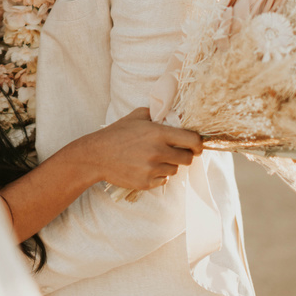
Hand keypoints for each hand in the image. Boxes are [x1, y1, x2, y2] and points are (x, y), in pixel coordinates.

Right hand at [81, 108, 202, 190]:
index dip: (198, 144)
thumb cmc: (117, 133)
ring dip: (169, 164)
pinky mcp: (146, 183)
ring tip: (153, 158)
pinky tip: (145, 167)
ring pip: (174, 170)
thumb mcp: (136, 116)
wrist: (97, 155)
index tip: (197, 146)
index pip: (192, 140)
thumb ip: (157, 113)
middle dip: (184, 155)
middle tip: (174, 151)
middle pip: (187, 158)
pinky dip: (158, 175)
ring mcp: (152, 169)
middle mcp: (158, 152)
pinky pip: (163, 180)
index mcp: (158, 134)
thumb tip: (174, 113)